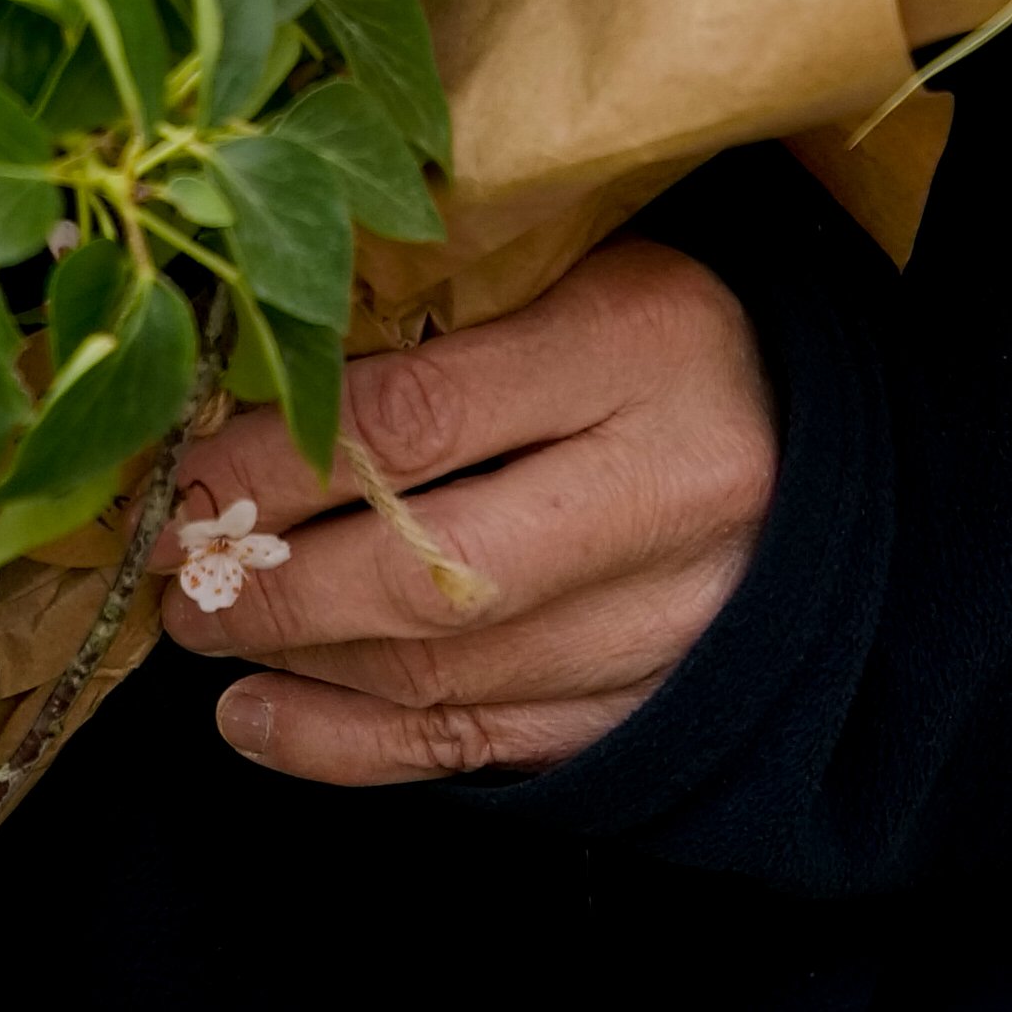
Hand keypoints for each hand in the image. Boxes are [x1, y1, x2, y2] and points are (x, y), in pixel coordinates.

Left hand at [149, 237, 774, 783]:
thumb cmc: (674, 329)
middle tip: (171, 565)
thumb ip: (447, 304)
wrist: (840, 449)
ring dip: (295, 658)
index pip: (420, 419)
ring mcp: (667, 628)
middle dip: (268, 579)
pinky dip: (348, 748)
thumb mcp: (585, 263)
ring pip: (444, 671)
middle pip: (426, 571)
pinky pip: (478, 747)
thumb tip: (251, 354)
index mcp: (643, 350)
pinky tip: (257, 720)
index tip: (179, 466)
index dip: (274, 456)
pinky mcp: (650, 715)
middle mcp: (665, 499)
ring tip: (198, 625)